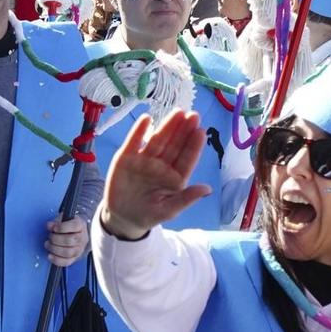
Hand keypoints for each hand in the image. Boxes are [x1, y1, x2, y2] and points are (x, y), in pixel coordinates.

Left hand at [44, 217, 87, 266]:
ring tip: (48, 244)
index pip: (75, 226)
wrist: (77, 233)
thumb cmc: (68, 225)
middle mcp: (82, 238)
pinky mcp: (75, 258)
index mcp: (80, 225)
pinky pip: (67, 262)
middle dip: (56, 239)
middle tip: (49, 236)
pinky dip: (56, 260)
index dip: (62, 227)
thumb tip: (49, 226)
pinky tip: (50, 255)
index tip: (54, 228)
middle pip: (70, 240)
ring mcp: (80, 249)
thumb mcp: (63, 218)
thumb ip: (56, 221)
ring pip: (68, 252)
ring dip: (55, 249)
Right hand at [100, 111, 211, 238]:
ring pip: (157, 140)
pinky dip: (139, 130)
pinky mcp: (126, 157)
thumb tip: (208, 189)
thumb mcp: (168, 210)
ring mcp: (144, 159)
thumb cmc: (148, 214)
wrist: (122, 218)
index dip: (193, 146)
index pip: (186, 159)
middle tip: (193, 115)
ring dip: (167, 126)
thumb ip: (186, 199)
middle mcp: (161, 165)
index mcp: (174, 177)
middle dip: (183, 130)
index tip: (201, 132)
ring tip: (177, 113)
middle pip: (174, 145)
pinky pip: (133, 141)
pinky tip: (147, 119)